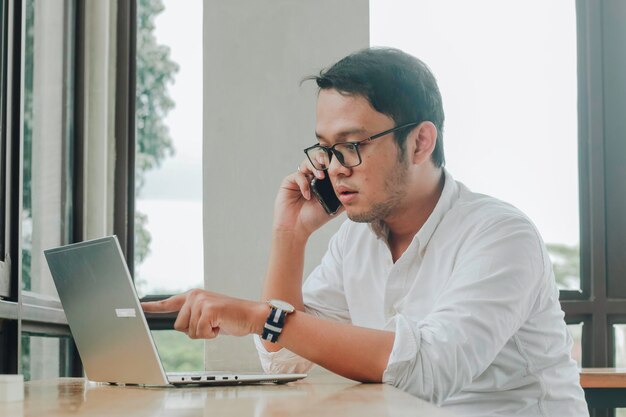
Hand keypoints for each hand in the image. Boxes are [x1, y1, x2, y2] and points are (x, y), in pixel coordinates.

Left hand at [141, 289, 267, 338]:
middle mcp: (195, 296)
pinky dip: (211, 335)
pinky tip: (220, 326)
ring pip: (189, 332)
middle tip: (211, 324)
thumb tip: (180, 326)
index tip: (139, 306)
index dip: (152, 307)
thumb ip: (193, 316)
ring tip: (217, 324)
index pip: (169, 302)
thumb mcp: (208, 314)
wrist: (251, 315)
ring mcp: (201, 302)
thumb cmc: (231, 317)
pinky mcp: (208, 310)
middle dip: (194, 331)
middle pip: (178, 326)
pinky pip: (200, 333)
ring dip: (204, 333)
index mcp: (193, 296)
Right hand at [273, 160, 343, 238]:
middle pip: (318, 159)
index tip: (342, 167)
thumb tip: (357, 188)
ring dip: (315, 167)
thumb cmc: (314, 219)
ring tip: (321, 177)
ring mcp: (300, 178)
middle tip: (330, 163)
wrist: (296, 229)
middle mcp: (311, 177)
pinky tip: (308, 195)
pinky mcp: (289, 181)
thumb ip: (344, 197)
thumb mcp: (334, 207)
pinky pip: (298, 175)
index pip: (329, 165)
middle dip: (324, 158)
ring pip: (308, 162)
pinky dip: (304, 183)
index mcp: (322, 181)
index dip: (335, 162)